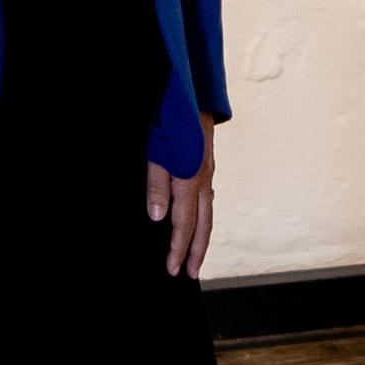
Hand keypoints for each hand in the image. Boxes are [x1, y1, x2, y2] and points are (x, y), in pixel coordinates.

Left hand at [148, 117, 220, 278]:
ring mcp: (207, 172)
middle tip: (188, 274)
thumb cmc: (172, 118)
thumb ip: (157, 185)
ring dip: (201, 237)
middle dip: (196, 252)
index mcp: (190, 180)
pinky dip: (203, 217)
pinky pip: (207, 199)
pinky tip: (198, 219)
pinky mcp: (206, 164)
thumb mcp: (157, 152)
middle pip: (203, 225)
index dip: (177, 249)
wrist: (194, 89)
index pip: (185, 224)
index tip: (172, 269)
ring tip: (194, 255)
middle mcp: (204, 180)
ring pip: (208, 212)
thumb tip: (159, 217)